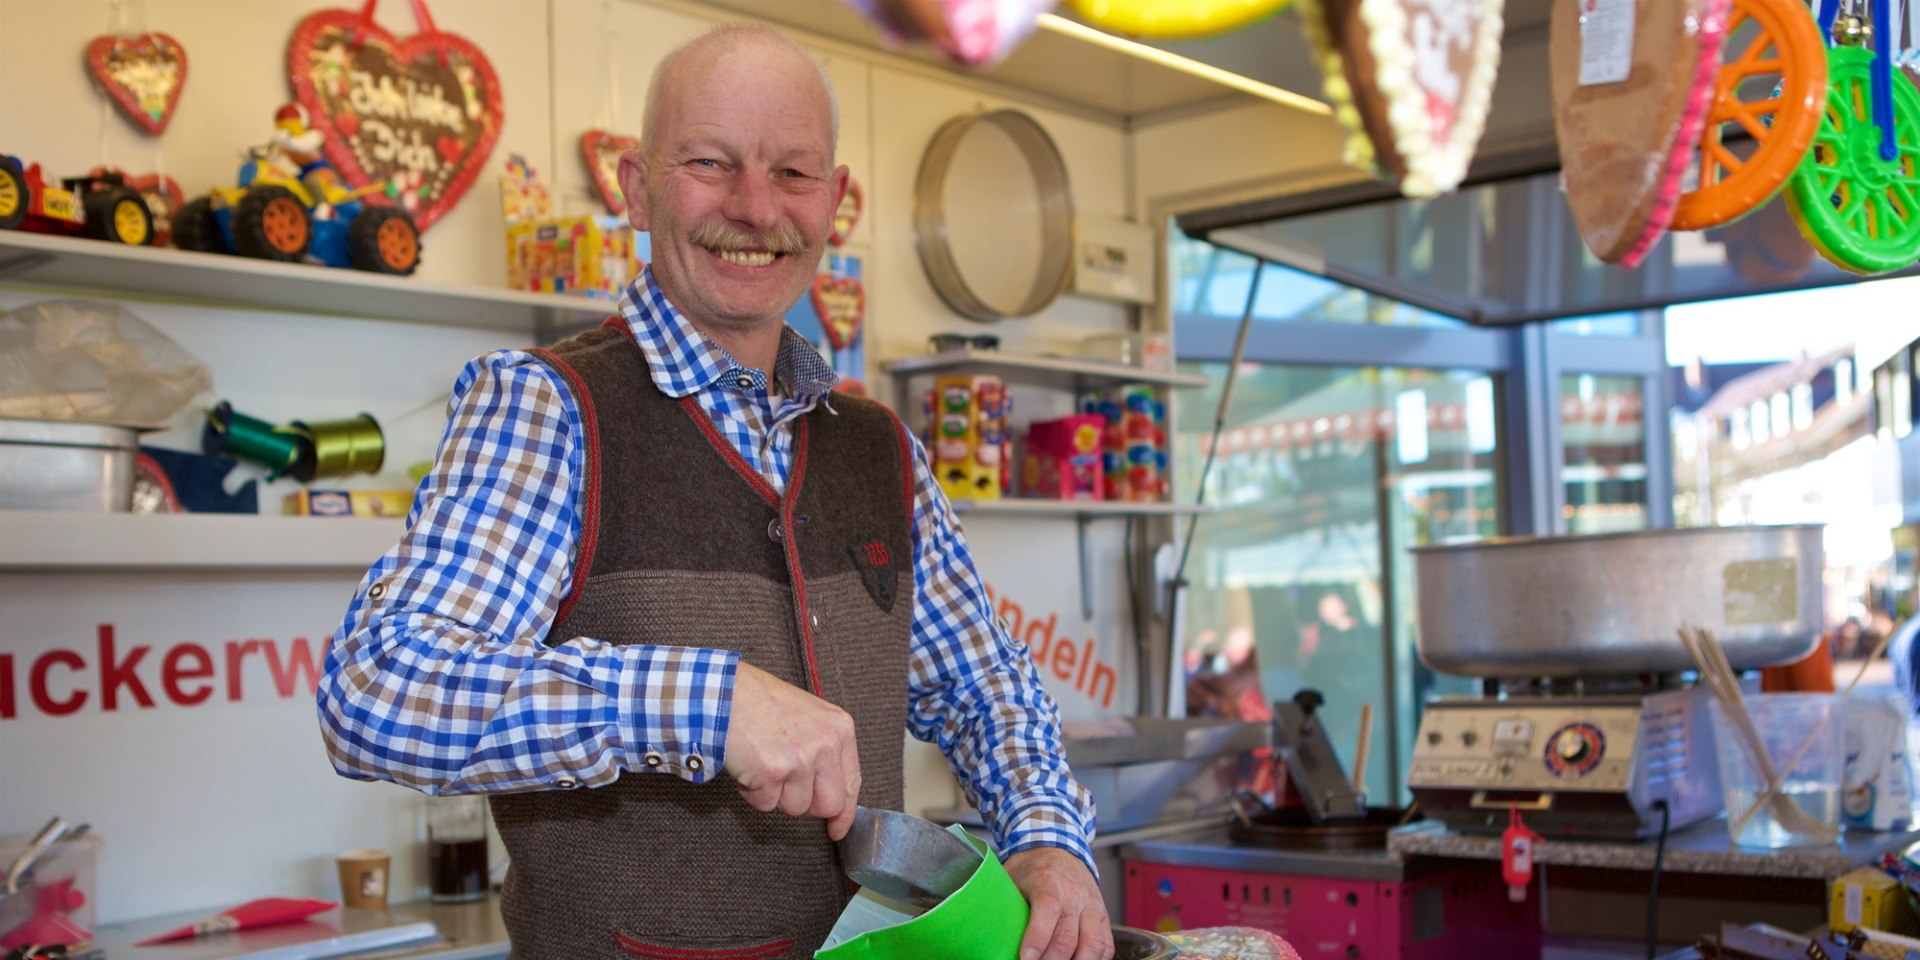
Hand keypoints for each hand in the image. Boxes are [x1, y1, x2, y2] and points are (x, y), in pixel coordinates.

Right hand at [722, 661, 862, 839]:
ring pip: (795, 808)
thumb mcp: (808, 715)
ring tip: (762, 765)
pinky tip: (748, 767)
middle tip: (785, 788)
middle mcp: (825, 745)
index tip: (837, 828)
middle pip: (828, 805)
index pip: (851, 783)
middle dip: (806, 805)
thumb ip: (824, 749)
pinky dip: (752, 793)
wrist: (723, 692)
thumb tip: (830, 791)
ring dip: (775, 796)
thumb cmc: (759, 701)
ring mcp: (799, 760)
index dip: (844, 813)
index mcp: (839, 729)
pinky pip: (765, 805)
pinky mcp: (772, 773)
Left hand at [1005, 847, 1112, 959]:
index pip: (1047, 911)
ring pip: (1093, 944)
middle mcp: (1074, 894)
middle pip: (1068, 937)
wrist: (1058, 846)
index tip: (1025, 959)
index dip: (1036, 939)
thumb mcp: (1011, 878)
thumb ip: (1005, 905)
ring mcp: (1092, 905)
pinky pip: (1105, 945)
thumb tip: (993, 938)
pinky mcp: (1103, 915)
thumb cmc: (1030, 868)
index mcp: (1048, 881)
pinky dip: (1094, 959)